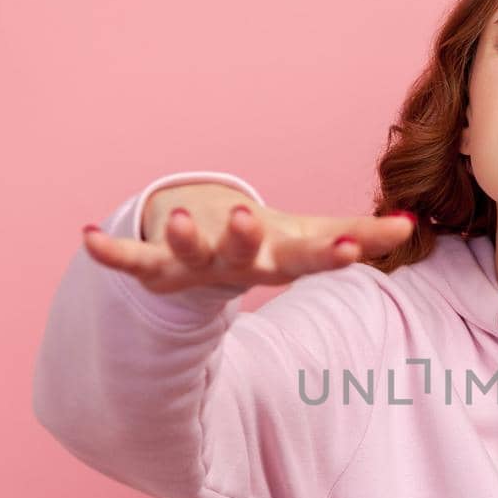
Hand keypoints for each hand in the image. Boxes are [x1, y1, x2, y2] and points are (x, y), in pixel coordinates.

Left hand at [82, 182, 416, 294]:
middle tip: (244, 215)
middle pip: (240, 255)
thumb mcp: (314, 240)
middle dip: (241, 236)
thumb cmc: (268, 248)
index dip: (329, 254)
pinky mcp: (157, 269)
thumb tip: (411, 226)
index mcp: (276, 257)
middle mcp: (235, 265)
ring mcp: (194, 267)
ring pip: (188, 257)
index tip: (350, 247)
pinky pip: (132, 262)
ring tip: (177, 216)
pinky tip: (85, 237)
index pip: (309, 258)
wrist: (208, 282)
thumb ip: (362, 235)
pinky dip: (109, 254)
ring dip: (183, 237)